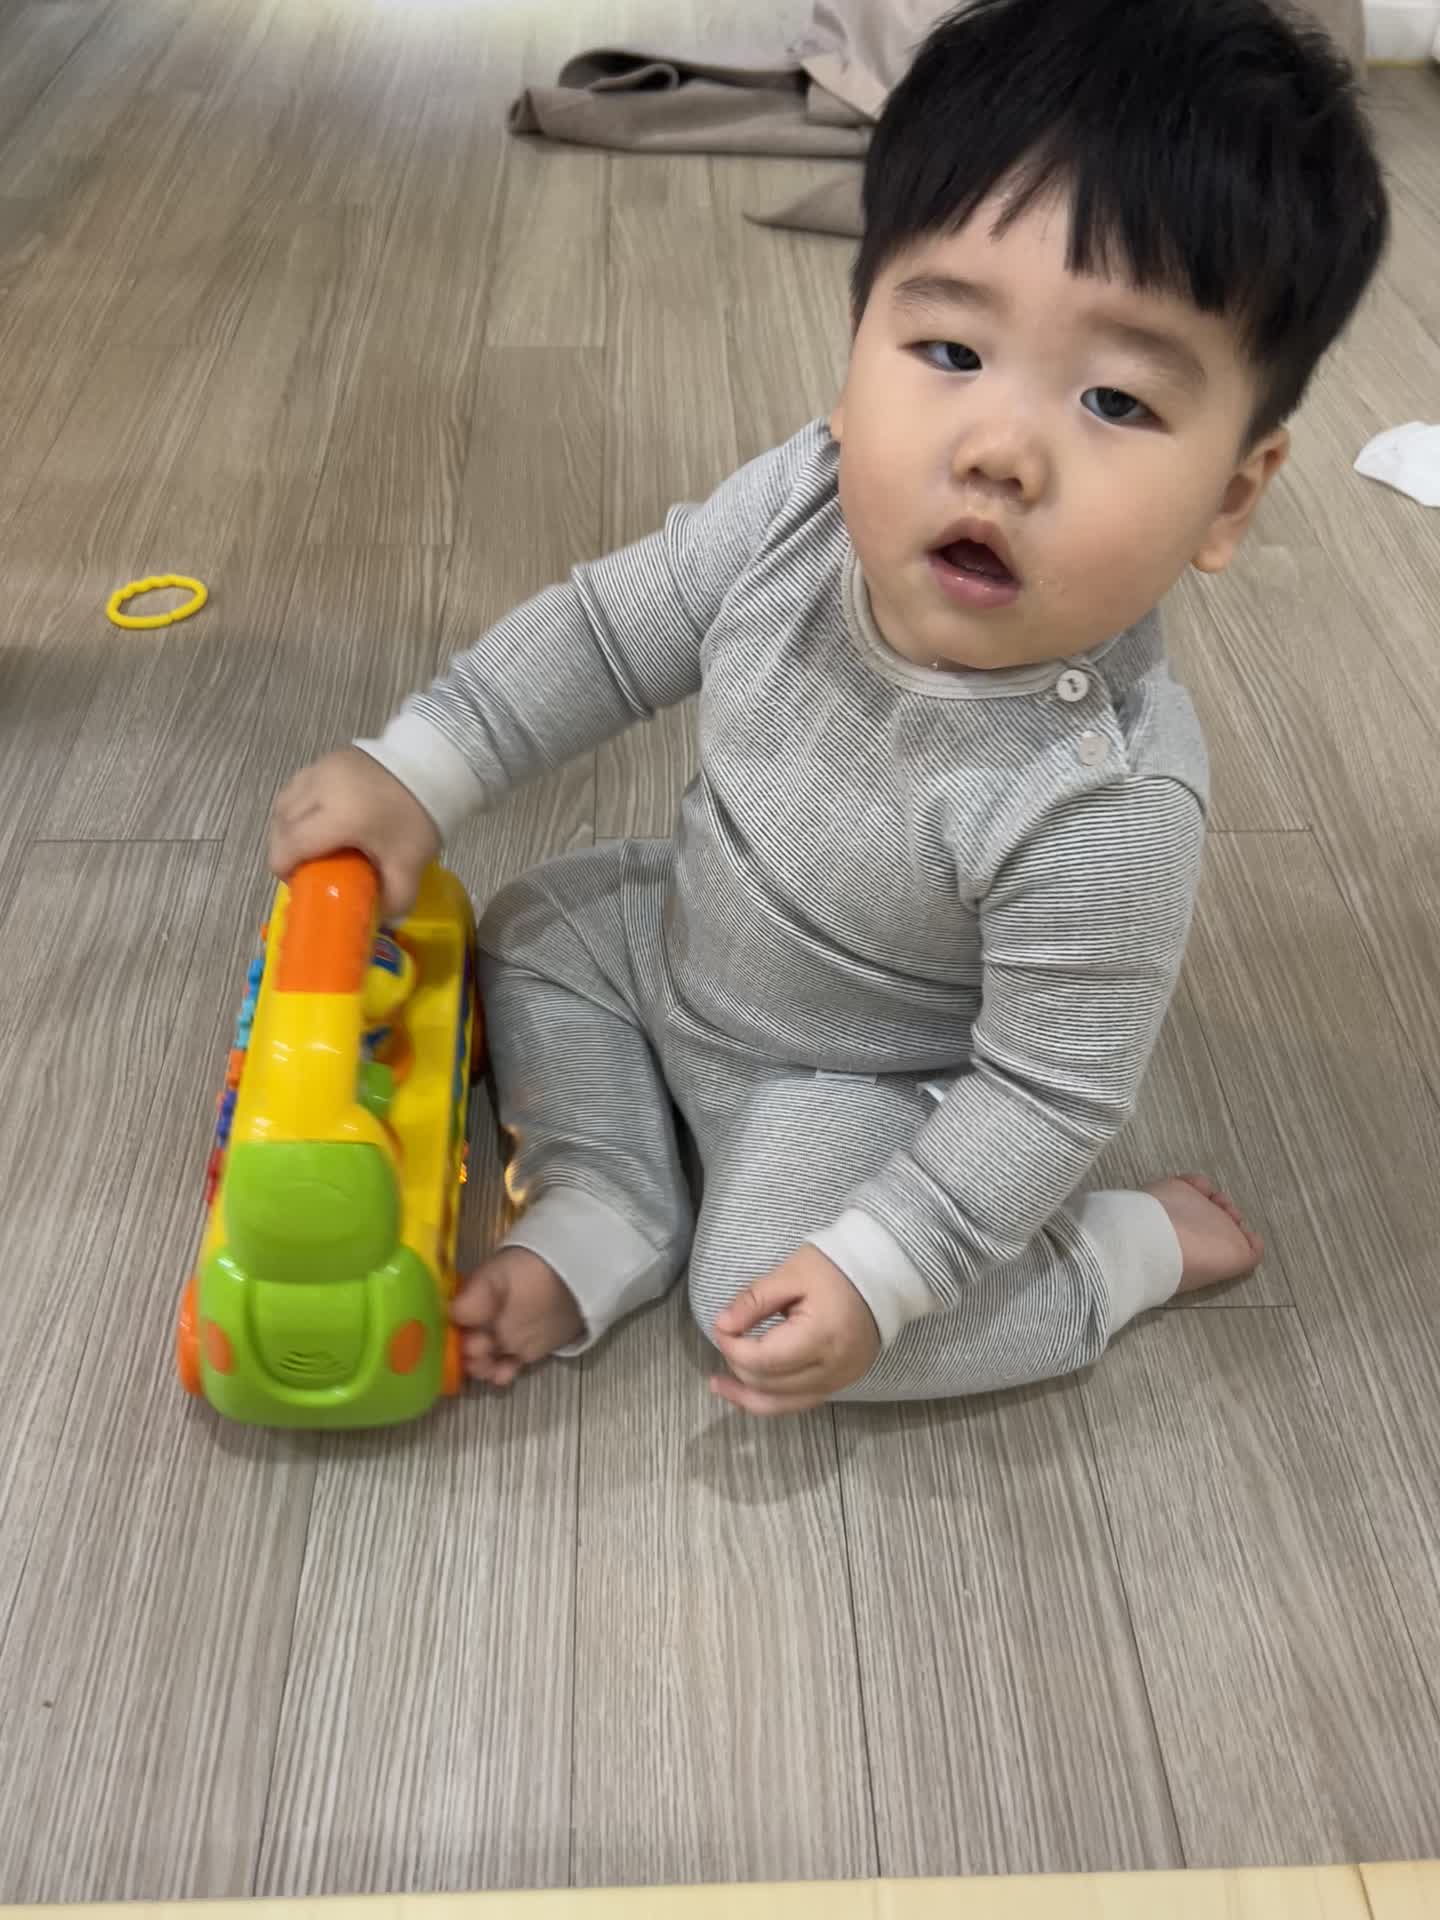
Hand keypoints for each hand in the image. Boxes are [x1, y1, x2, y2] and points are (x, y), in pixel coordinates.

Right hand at [269, 746, 440, 919]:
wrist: (434, 768)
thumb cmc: (418, 817)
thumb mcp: (409, 864)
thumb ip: (395, 899)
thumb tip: (380, 921)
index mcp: (341, 816)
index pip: (292, 844)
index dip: (284, 867)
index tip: (295, 882)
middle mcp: (323, 788)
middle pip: (283, 823)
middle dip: (283, 850)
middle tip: (301, 868)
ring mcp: (322, 768)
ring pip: (284, 802)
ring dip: (285, 827)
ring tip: (304, 846)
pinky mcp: (327, 758)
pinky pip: (297, 786)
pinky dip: (296, 807)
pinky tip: (312, 822)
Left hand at [709, 1245, 879, 1415]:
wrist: (883, 1274)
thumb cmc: (835, 1268)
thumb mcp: (790, 1273)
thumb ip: (754, 1300)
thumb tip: (722, 1325)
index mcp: (821, 1336)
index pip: (763, 1359)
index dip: (733, 1347)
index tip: (721, 1327)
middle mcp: (833, 1368)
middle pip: (770, 1385)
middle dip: (738, 1367)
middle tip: (724, 1340)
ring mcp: (840, 1380)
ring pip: (783, 1404)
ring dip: (748, 1395)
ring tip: (718, 1385)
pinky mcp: (842, 1383)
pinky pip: (800, 1401)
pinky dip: (772, 1397)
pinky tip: (750, 1390)